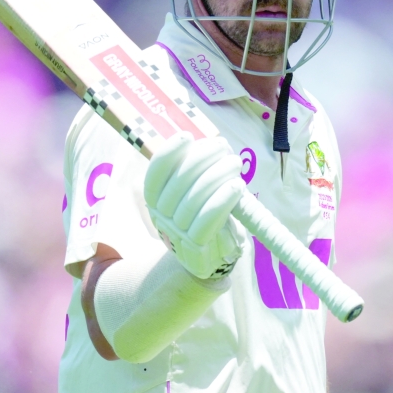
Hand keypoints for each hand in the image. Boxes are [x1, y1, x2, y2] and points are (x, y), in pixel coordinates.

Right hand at [143, 132, 245, 278]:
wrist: (210, 256)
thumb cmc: (203, 214)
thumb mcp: (193, 191)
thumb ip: (195, 170)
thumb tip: (208, 145)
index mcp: (155, 198)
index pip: (156, 172)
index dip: (169, 152)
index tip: (187, 136)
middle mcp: (161, 214)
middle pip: (179, 181)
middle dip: (203, 157)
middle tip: (223, 147)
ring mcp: (177, 232)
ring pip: (195, 199)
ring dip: (218, 175)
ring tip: (234, 163)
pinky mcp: (196, 247)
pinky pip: (207, 220)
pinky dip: (223, 200)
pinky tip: (237, 187)